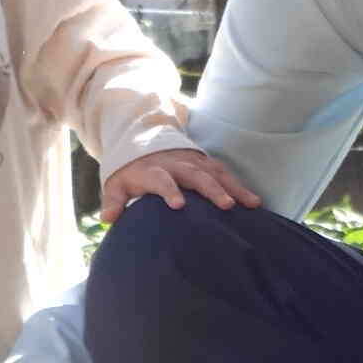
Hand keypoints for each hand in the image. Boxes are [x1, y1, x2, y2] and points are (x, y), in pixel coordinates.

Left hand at [98, 148, 261, 221]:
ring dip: (234, 187)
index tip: (178, 204)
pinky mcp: (206, 163)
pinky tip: (254, 201)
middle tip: (226, 205)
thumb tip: (108, 219)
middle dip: (211, 189)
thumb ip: (113, 201)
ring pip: (216, 173)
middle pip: (195, 175)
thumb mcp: (116, 184)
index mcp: (153, 170)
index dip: (169, 190)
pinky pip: (225, 173)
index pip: (161, 179)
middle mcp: (176, 164)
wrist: (146, 143)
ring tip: (251, 203)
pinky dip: (240, 185)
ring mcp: (194, 162)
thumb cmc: (131, 173)